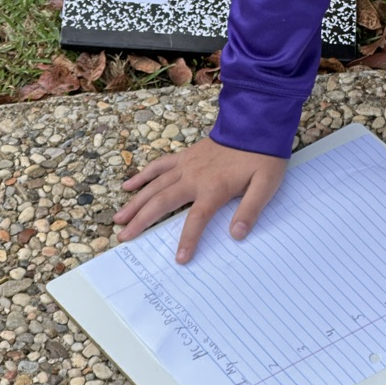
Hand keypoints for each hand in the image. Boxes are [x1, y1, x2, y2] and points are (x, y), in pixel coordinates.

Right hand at [113, 136, 286, 263]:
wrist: (254, 125)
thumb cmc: (261, 157)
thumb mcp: (266, 185)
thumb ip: (251, 210)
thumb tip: (236, 234)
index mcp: (214, 188)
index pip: (196, 219)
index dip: (187, 240)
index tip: (179, 259)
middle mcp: (194, 177)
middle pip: (162, 201)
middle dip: (142, 220)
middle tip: (123, 237)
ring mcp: (186, 165)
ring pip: (154, 185)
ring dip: (135, 202)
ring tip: (119, 218)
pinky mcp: (185, 156)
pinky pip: (159, 166)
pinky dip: (142, 175)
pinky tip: (128, 184)